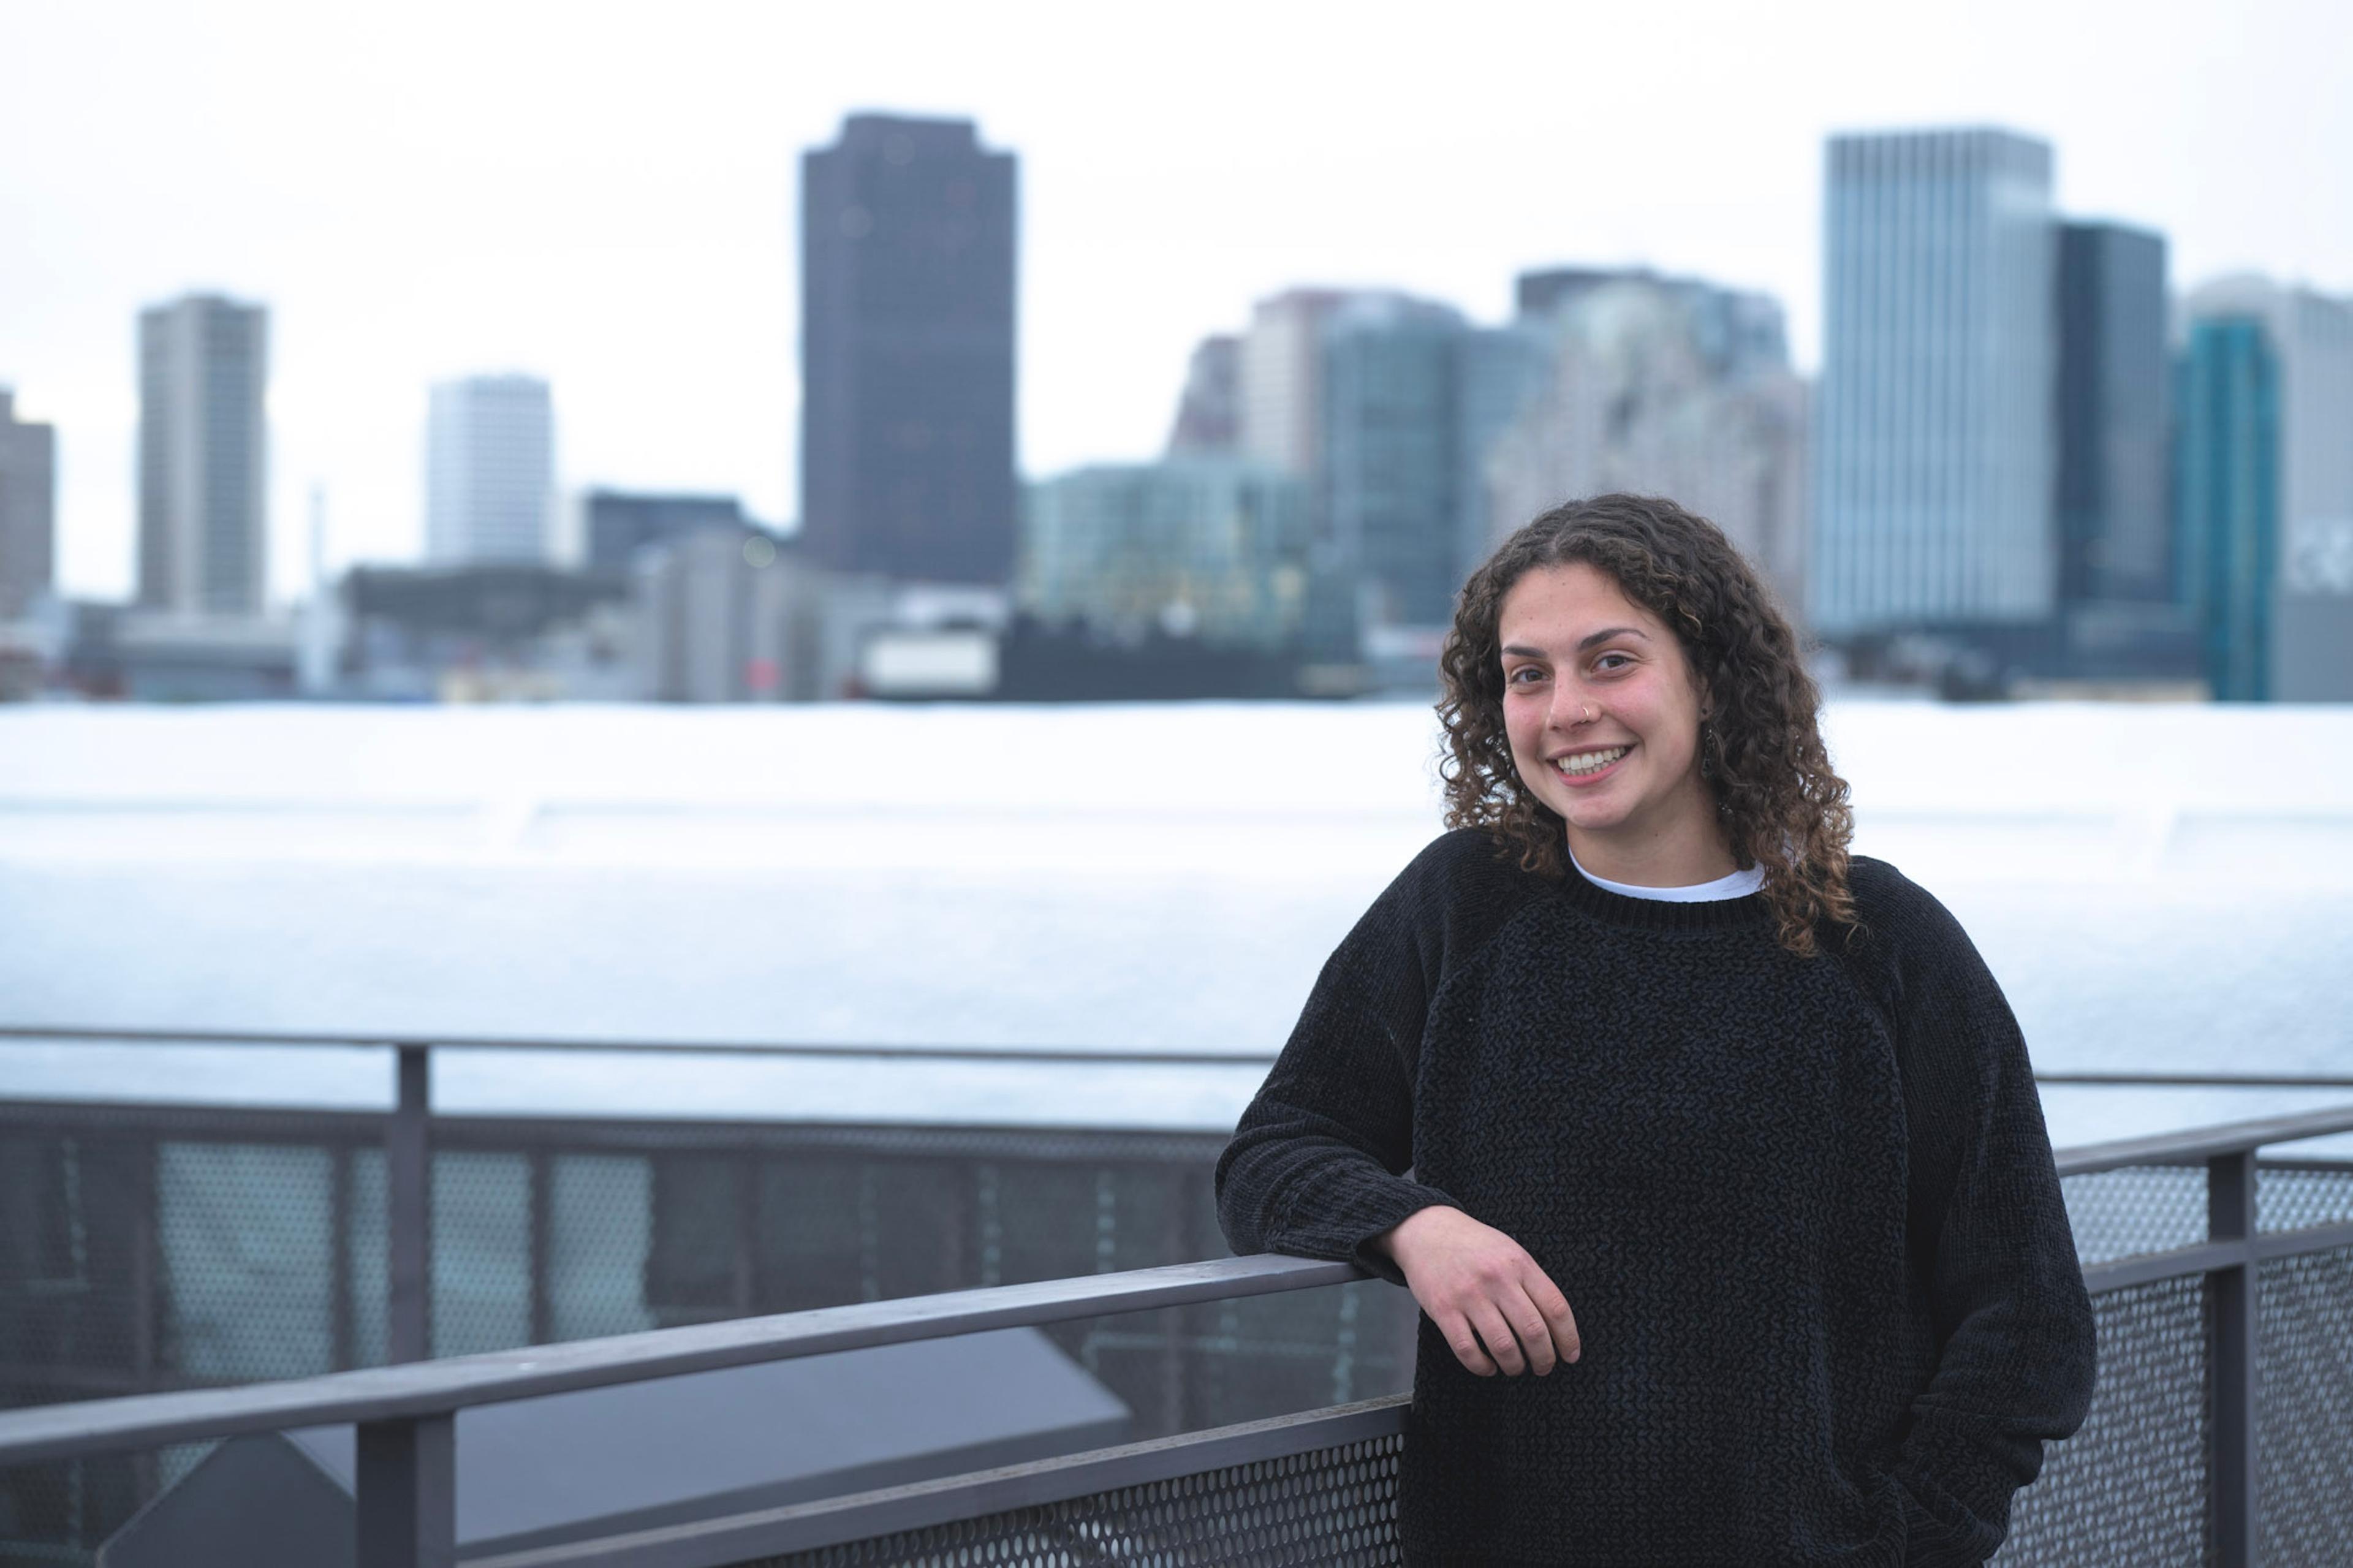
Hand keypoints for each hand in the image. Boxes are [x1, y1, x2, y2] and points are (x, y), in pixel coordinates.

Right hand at [1376, 1205, 1580, 1376]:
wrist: (1426, 1231)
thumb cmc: (1475, 1247)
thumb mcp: (1510, 1252)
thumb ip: (1532, 1283)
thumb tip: (1556, 1327)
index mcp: (1519, 1263)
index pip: (1555, 1308)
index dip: (1568, 1338)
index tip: (1570, 1356)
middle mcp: (1497, 1278)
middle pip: (1533, 1331)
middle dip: (1544, 1359)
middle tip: (1543, 1367)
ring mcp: (1469, 1294)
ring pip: (1503, 1346)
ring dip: (1515, 1366)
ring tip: (1515, 1367)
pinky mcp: (1443, 1309)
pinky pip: (1467, 1350)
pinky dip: (1483, 1367)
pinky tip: (1488, 1367)